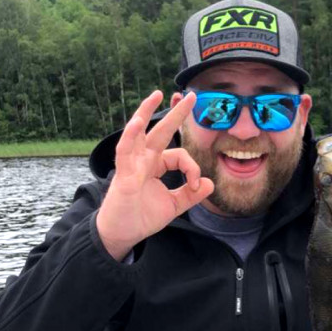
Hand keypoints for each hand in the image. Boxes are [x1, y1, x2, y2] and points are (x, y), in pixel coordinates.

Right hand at [96, 90, 213, 260]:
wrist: (121, 234)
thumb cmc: (141, 217)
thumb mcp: (173, 206)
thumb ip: (190, 195)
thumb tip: (210, 183)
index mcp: (155, 165)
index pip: (179, 155)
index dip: (192, 168)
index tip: (196, 185)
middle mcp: (143, 160)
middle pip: (160, 131)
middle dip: (176, 113)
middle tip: (190, 95)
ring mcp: (131, 165)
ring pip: (138, 133)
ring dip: (146, 112)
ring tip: (157, 95)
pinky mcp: (123, 175)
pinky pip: (125, 151)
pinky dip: (130, 136)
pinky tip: (137, 122)